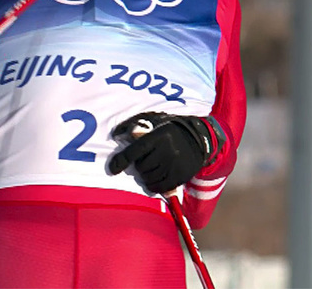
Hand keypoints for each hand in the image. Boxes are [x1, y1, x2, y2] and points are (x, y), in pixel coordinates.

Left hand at [108, 112, 224, 194]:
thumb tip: (116, 133)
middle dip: (140, 165)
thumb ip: (136, 128)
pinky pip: (159, 187)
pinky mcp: (180, 176)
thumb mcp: (157, 125)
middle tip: (148, 160)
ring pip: (148, 177)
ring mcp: (174, 164)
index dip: (121, 160)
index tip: (112, 169)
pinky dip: (153, 185)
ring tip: (154, 168)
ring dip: (146, 176)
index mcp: (159, 136)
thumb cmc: (171, 132)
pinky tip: (155, 180)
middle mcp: (167, 150)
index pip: (135, 150)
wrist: (200, 140)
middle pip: (141, 166)